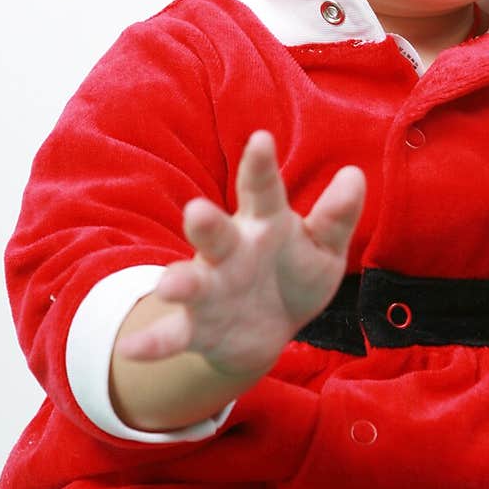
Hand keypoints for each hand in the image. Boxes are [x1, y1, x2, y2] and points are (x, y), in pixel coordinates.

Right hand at [114, 130, 365, 377]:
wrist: (267, 331)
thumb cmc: (295, 274)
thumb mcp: (324, 248)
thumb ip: (336, 216)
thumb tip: (356, 175)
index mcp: (264, 223)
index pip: (263, 191)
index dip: (260, 166)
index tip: (261, 139)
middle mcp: (230, 251)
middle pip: (215, 233)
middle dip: (204, 224)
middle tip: (196, 212)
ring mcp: (209, 288)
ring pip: (190, 282)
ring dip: (177, 283)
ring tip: (169, 287)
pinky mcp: (196, 326)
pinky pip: (173, 334)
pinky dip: (152, 342)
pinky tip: (132, 349)